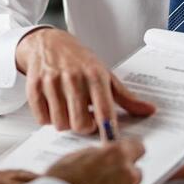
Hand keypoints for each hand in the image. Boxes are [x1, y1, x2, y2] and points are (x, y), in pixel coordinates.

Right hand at [16, 29, 155, 135]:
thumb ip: (126, 97)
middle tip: (84, 119)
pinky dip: (48, 118)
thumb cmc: (79, 61)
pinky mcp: (33, 86)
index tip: (110, 141)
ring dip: (65, 122)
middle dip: (83, 127)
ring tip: (68, 110)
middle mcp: (73, 77)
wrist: (48, 43)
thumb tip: (149, 111)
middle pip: (80, 124)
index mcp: (95, 75)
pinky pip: (41, 118)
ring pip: (60, 123)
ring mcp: (51, 81)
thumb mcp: (105, 75)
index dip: (108, 130)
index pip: (104, 111)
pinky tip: (54, 107)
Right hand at [45, 139, 145, 183]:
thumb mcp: (79, 156)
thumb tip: (107, 157)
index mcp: (116, 155)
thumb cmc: (61, 182)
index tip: (125, 158)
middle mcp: (127, 175)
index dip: (130, 153)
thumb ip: (100, 156)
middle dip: (123, 178)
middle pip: (136, 174)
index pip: (138, 148)